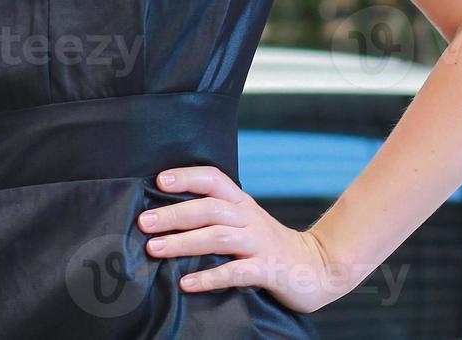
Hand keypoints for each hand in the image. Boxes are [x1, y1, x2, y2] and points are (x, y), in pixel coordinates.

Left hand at [137, 165, 351, 314]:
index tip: (159, 181)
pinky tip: (187, 283)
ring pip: (218, 237)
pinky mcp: (268, 270)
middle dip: (173, 214)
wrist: (318, 267)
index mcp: (241, 203)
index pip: (213, 179)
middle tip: (144, 223)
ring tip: (154, 249)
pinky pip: (236, 272)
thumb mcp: (245, 220)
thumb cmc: (268, 244)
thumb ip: (215, 213)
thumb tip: (166, 212)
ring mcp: (260, 244)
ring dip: (183, 243)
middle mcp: (249, 218)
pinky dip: (210, 277)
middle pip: (208, 209)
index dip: (187, 177)